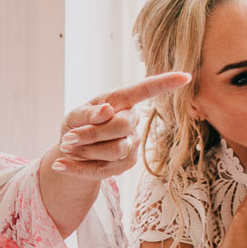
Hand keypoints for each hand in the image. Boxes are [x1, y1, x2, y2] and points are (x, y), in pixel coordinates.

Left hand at [52, 71, 189, 178]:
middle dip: (92, 133)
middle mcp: (133, 121)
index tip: (186, 77)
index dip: (165, 83)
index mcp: (122, 100)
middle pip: (122, 126)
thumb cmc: (77, 125)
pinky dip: (78, 168)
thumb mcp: (74, 115)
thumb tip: (106, 110)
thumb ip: (87, 113)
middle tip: (68, 138)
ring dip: (85, 151)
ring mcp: (132, 145)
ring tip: (67, 147)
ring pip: (114, 150)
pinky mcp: (125, 165)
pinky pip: (104, 169)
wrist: (72, 152)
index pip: (146, 90)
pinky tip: (60, 165)